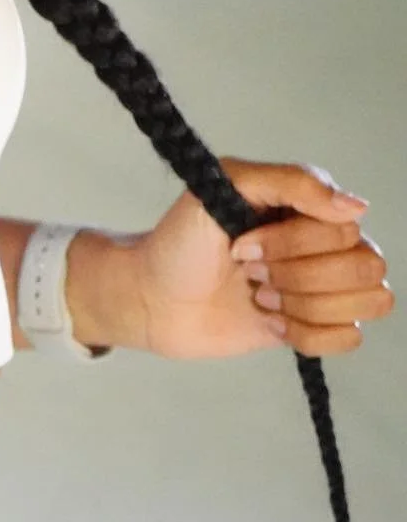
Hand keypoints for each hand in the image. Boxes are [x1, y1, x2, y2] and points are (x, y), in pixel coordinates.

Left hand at [129, 157, 392, 359]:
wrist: (151, 298)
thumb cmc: (180, 240)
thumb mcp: (223, 187)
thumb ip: (291, 182)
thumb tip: (358, 207)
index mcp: (307, 204)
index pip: (346, 228)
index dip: (293, 244)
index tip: (241, 245)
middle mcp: (324, 242)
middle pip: (366, 268)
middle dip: (299, 277)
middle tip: (250, 272)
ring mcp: (322, 286)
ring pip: (369, 303)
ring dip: (306, 305)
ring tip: (260, 296)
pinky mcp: (314, 326)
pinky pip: (349, 338)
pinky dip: (307, 335)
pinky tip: (270, 322)